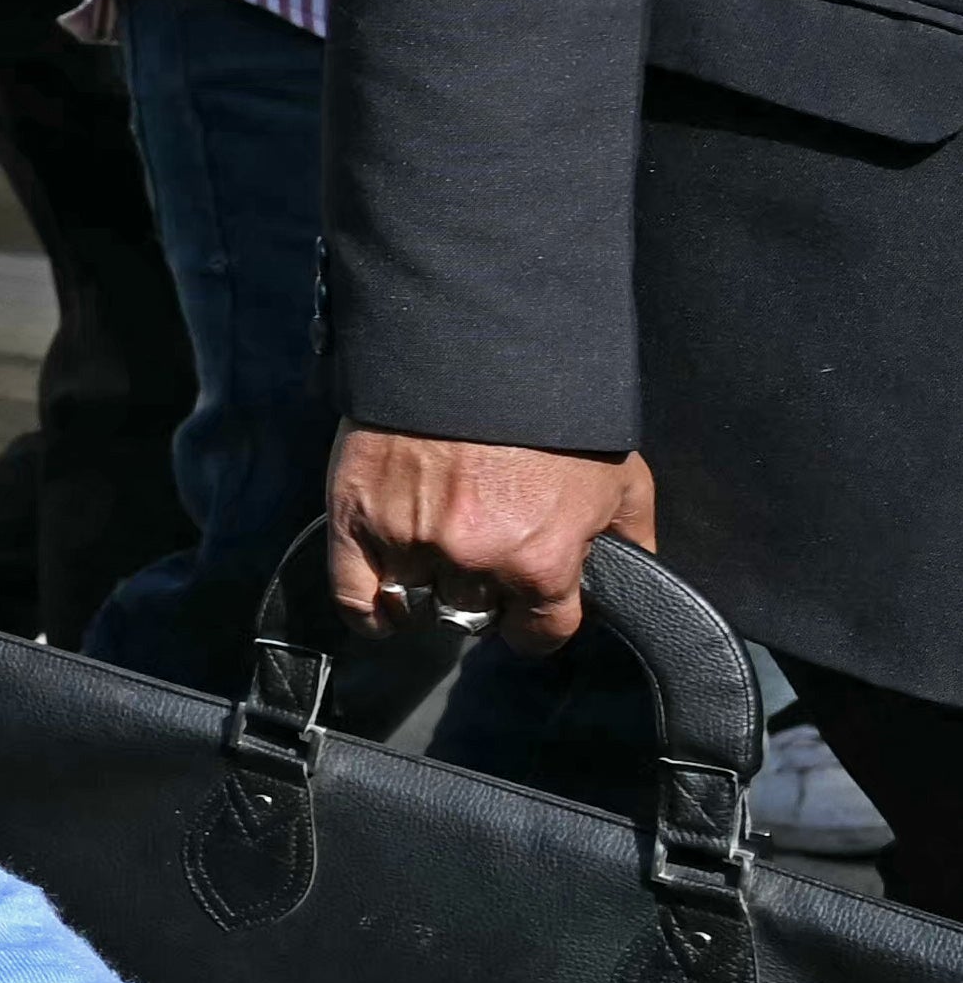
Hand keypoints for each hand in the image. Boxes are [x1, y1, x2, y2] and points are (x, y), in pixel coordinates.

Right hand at [327, 427, 651, 653]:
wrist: (476, 347)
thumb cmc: (555, 411)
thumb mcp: (621, 476)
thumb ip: (628, 537)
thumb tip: (630, 580)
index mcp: (542, 560)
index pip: (539, 634)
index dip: (540, 622)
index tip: (532, 607)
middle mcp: (473, 560)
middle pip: (473, 617)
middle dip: (483, 596)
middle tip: (486, 562)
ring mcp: (409, 540)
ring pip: (417, 603)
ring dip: (429, 592)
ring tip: (438, 566)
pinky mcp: (358, 517)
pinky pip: (353, 595)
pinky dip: (368, 611)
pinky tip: (384, 611)